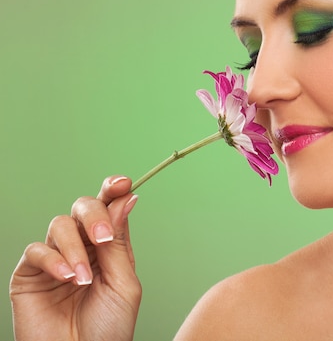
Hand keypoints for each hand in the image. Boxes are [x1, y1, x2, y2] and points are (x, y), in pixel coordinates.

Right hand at [10, 176, 141, 340]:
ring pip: (60, 225)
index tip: (122, 183)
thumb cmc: (108, 328)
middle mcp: (82, 247)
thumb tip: (126, 199)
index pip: (109, 208)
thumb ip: (120, 243)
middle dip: (94, 215)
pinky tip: (67, 278)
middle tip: (102, 239)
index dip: (113, 190)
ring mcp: (55, 259)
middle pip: (83, 207)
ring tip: (83, 279)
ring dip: (75, 248)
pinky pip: (36, 250)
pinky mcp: (29, 274)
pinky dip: (53, 260)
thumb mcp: (123, 283)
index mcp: (108, 247)